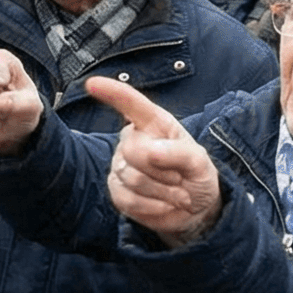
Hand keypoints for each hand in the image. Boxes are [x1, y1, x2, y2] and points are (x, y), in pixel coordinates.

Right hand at [85, 76, 222, 244]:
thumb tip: (151, 153)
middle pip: (133, 151)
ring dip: (163, 191)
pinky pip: (128, 199)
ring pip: (133, 178)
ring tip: (176, 192)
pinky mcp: (117, 190)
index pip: (130, 103)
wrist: (195, 208)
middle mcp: (133, 140)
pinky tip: (165, 204)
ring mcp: (121, 165)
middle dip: (162, 169)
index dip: (112, 93)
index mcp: (153, 123)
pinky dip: (153, 206)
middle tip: (179, 177)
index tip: (93, 84)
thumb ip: (178, 153)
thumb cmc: (196, 175)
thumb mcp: (199, 161)